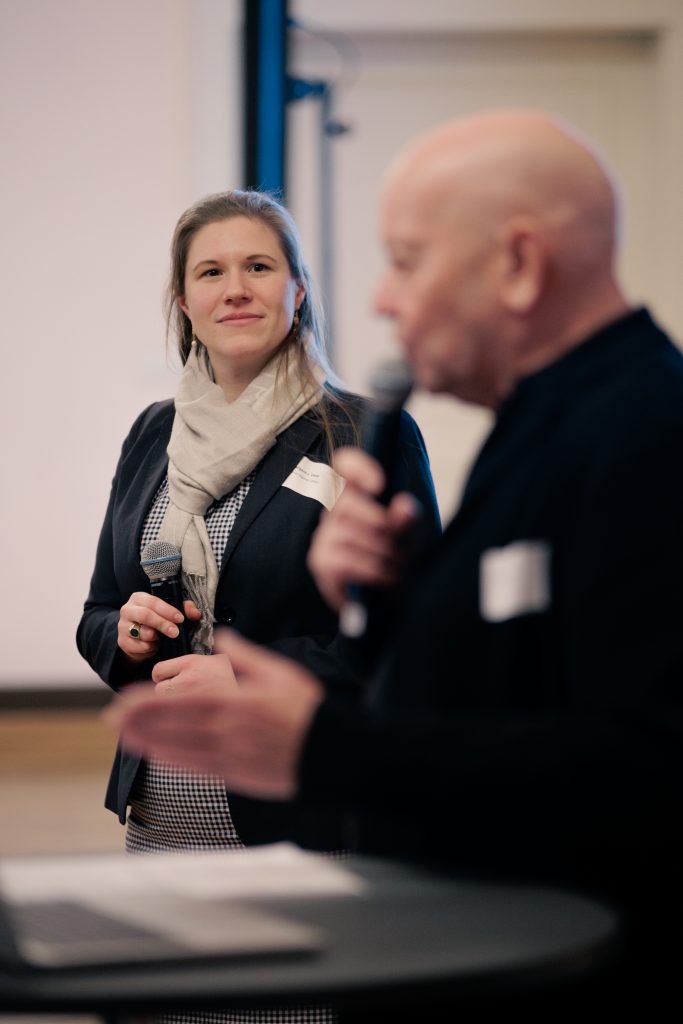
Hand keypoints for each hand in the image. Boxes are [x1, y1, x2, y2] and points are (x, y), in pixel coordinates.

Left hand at [105, 630, 323, 797]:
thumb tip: (224, 637)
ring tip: (124, 736)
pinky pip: (197, 766)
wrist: (328, 751)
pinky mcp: (235, 773)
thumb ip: (247, 656)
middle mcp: (227, 730)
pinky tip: (157, 756)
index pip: (183, 701)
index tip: (126, 700)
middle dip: (141, 722)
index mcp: (236, 703)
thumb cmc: (308, 710)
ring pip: (180, 748)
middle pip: (174, 726)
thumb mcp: (281, 672)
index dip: (151, 703)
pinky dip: (173, 761)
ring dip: (149, 742)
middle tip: (111, 718)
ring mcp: (230, 754)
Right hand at [117, 594, 200, 662]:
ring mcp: (123, 626)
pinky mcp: (122, 642)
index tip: (180, 619)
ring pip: (141, 632)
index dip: (168, 610)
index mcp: (139, 598)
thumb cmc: (158, 621)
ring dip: (156, 638)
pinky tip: (154, 645)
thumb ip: (185, 609)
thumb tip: (195, 613)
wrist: (140, 639)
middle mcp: (127, 609)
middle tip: (175, 632)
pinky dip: (150, 648)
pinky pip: (138, 646)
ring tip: (162, 638)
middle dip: (162, 624)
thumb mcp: (171, 612)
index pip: (153, 601)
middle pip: (145, 615)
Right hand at [307, 447, 419, 610]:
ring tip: (399, 567)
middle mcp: (334, 514)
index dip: (357, 466)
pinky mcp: (322, 564)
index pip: (345, 466)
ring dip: (381, 552)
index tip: (380, 484)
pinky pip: (344, 561)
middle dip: (381, 524)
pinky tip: (387, 577)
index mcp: (357, 497)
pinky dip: (372, 570)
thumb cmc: (394, 562)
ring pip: (347, 534)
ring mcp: (324, 539)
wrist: (386, 603)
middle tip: (401, 544)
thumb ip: (405, 521)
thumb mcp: (407, 538)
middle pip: (347, 502)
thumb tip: (406, 506)